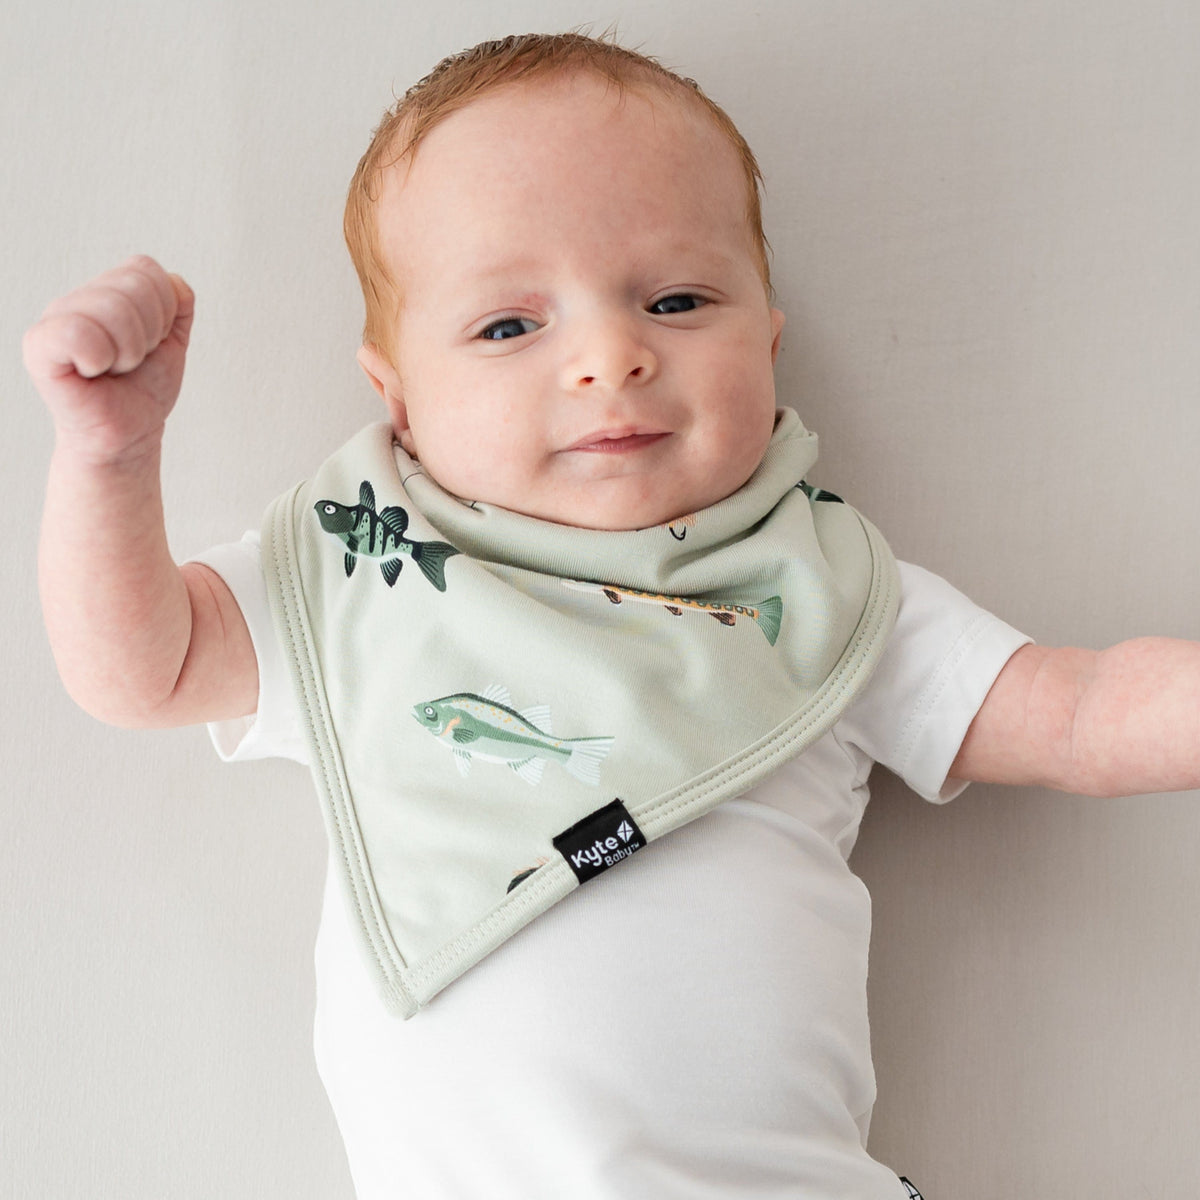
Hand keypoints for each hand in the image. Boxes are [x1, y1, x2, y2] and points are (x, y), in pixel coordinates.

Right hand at [23, 255, 193, 463]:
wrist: (130, 434)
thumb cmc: (143, 389)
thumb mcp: (173, 341)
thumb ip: (178, 304)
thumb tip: (175, 282)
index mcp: (107, 291)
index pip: (145, 270)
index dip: (163, 313)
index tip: (151, 343)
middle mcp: (78, 299)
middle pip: (133, 286)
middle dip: (149, 334)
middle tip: (132, 361)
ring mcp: (55, 320)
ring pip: (112, 307)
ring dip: (129, 351)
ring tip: (115, 368)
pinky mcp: (39, 347)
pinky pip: (76, 330)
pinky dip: (99, 356)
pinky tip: (93, 371)